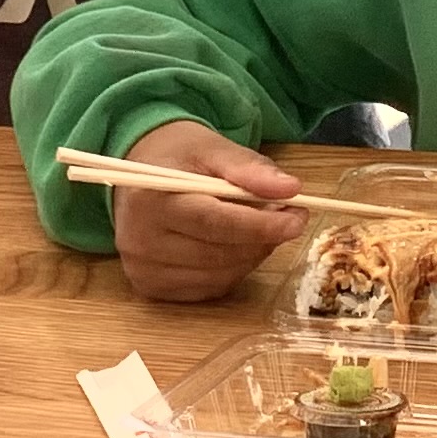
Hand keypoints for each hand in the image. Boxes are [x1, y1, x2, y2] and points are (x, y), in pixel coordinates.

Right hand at [104, 117, 302, 302]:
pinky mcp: (150, 288)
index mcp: (151, 198)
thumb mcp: (214, 148)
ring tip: (258, 229)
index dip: (261, 225)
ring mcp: (143, 268)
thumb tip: (290, 189)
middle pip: (219, 254)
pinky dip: (232, 271)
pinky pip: (209, 288)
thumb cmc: (180, 159)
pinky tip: (233, 246)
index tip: (296, 219)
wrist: (141, 174)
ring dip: (251, 256)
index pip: (214, 222)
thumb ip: (250, 168)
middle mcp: (139, 239)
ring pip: (220, 276)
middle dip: (262, 239)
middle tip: (286, 219)